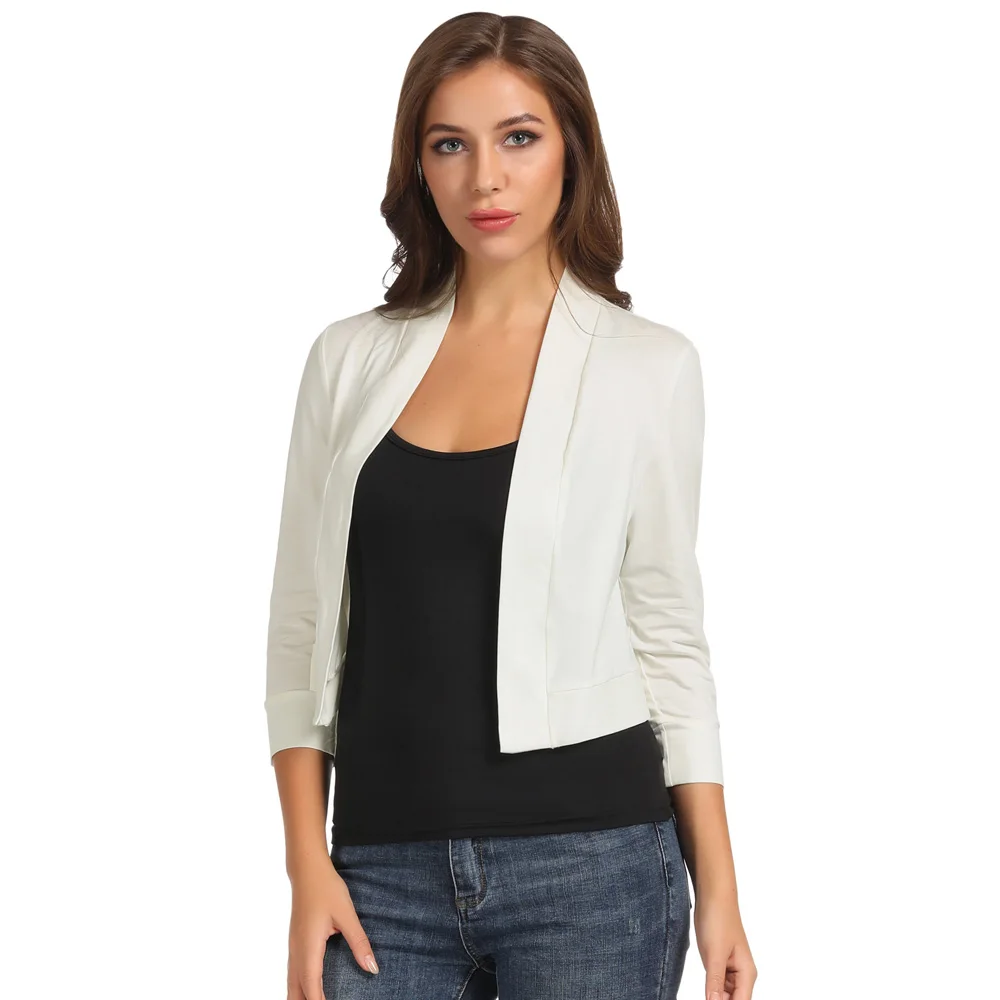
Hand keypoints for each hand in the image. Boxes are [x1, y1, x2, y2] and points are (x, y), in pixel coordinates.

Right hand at [286, 856, 379, 998]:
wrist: (307, 869)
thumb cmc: (326, 888)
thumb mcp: (346, 914)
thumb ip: (359, 942)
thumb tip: (372, 968)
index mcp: (308, 948)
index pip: (311, 988)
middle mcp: (297, 952)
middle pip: (295, 992)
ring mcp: (293, 947)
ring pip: (291, 983)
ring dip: (301, 997)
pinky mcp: (295, 942)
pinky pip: (293, 972)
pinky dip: (299, 986)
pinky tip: (308, 988)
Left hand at [693, 891, 756, 999]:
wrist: (713, 895)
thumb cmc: (718, 919)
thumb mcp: (714, 954)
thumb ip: (715, 982)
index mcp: (747, 973)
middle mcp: (742, 974)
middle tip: (706, 995)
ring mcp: (730, 969)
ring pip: (725, 995)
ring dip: (714, 997)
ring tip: (705, 990)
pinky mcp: (720, 963)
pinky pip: (718, 984)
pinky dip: (711, 990)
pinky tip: (704, 990)